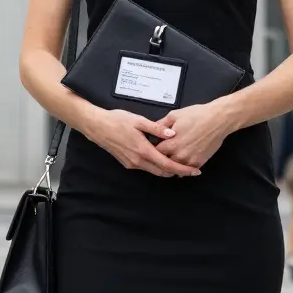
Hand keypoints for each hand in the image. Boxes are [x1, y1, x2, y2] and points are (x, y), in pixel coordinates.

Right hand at [83, 109, 200, 177]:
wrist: (97, 127)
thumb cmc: (117, 121)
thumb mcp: (138, 120)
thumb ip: (156, 129)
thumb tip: (173, 134)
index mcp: (143, 150)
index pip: (167, 164)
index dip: (183, 169)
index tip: (195, 171)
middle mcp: (138, 161)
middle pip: (162, 172)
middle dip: (177, 172)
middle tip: (191, 169)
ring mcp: (132, 163)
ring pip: (154, 171)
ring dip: (167, 169)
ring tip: (179, 163)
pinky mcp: (127, 163)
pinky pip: (146, 167)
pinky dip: (156, 166)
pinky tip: (161, 158)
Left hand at [153, 103, 231, 169]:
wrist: (218, 119)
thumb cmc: (197, 115)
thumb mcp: (174, 115)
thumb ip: (161, 124)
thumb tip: (152, 130)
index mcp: (171, 144)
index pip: (155, 153)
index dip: (153, 149)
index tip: (154, 146)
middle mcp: (180, 155)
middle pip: (164, 163)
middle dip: (162, 158)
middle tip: (162, 152)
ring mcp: (190, 161)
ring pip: (175, 168)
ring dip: (172, 163)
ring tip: (172, 156)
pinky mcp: (200, 163)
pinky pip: (187, 170)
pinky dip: (183, 167)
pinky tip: (182, 159)